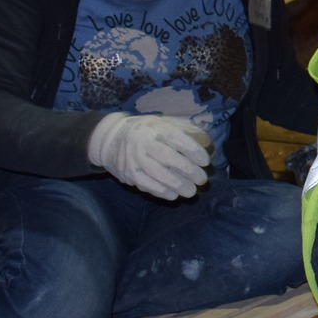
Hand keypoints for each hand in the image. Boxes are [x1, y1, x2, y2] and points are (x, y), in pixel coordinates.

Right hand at [87, 112, 210, 199]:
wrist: (111, 138)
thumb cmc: (146, 131)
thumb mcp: (164, 123)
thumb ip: (186, 130)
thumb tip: (207, 142)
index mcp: (154, 127)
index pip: (175, 137)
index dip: (192, 150)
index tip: (205, 161)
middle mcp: (142, 142)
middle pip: (167, 157)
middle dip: (188, 170)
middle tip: (202, 180)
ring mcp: (133, 158)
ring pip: (157, 174)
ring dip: (177, 185)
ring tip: (192, 192)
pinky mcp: (128, 173)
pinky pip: (146, 185)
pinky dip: (162, 192)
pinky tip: (174, 195)